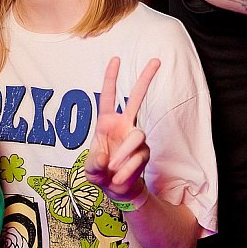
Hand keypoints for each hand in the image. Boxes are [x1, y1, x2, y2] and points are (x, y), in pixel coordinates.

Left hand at [83, 57, 159, 202]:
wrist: (115, 189)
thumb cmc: (100, 172)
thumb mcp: (90, 169)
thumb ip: (94, 164)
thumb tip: (105, 159)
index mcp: (106, 122)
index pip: (108, 96)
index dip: (111, 78)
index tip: (116, 59)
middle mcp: (124, 126)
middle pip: (137, 98)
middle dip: (146, 79)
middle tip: (156, 60)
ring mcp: (136, 138)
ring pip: (138, 136)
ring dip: (124, 155)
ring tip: (113, 170)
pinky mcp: (144, 152)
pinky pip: (138, 158)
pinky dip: (127, 171)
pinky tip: (119, 178)